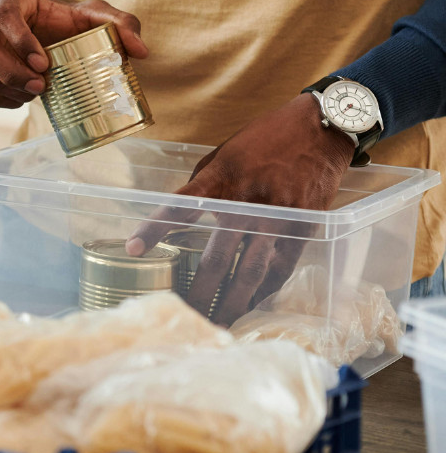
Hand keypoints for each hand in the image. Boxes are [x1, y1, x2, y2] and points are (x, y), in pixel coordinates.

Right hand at [0, 0, 148, 107]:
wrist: (33, 30)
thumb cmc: (62, 21)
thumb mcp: (92, 15)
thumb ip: (121, 23)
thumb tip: (141, 51)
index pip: (4, 13)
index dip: (20, 40)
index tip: (44, 63)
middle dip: (10, 71)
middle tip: (40, 87)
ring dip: (6, 88)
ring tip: (35, 93)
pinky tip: (21, 98)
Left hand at [126, 95, 354, 324]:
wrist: (319, 129)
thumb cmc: (263, 140)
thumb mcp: (223, 155)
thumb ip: (203, 187)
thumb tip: (179, 218)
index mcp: (221, 179)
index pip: (180, 207)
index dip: (155, 229)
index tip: (133, 249)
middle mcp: (249, 202)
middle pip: (218, 257)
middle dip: (200, 291)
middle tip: (183, 314)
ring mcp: (278, 219)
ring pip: (251, 272)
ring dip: (232, 302)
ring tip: (216, 323)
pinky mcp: (303, 230)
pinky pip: (279, 270)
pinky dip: (263, 292)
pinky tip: (248, 307)